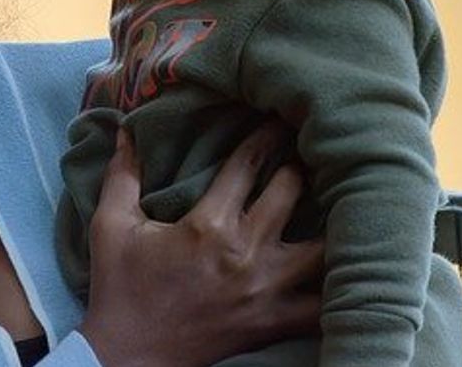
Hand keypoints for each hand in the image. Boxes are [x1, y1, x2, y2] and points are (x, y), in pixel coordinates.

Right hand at [78, 122, 322, 366]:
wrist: (129, 356)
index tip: (278, 118)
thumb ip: (122, 175)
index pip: (248, 165)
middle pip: (292, 191)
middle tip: (309, 146)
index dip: (265, 135)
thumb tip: (126, 131)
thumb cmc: (120, 287)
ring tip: (338, 197)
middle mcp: (246, 253)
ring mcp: (266, 290)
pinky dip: (341, 286)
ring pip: (322, 246)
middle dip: (300, 164)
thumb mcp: (111, 226)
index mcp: (208, 226)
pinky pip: (324, 306)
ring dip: (331, 218)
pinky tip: (350, 265)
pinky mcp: (274, 322)